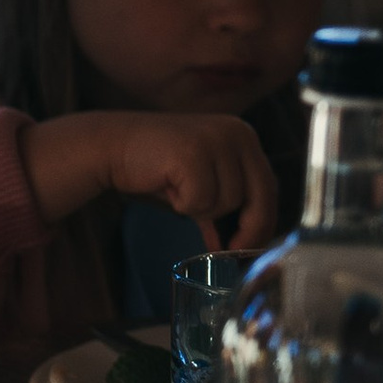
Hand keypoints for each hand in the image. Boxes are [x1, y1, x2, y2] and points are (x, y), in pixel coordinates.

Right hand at [22, 109, 278, 254]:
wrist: (112, 146)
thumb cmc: (156, 167)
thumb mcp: (199, 184)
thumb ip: (224, 206)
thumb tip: (238, 247)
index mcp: (243, 136)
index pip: (269, 187)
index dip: (264, 222)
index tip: (248, 247)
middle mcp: (236, 133)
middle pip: (258, 196)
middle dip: (246, 230)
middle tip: (226, 249)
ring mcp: (216, 140)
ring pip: (227, 202)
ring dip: (200, 209)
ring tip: (177, 190)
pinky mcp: (194, 153)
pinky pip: (201, 201)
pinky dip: (183, 205)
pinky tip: (167, 187)